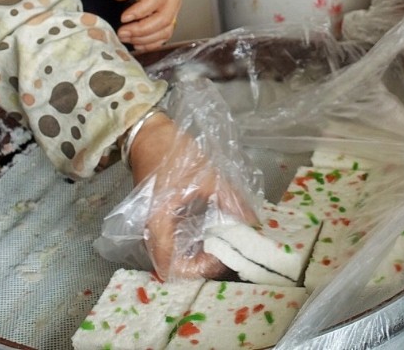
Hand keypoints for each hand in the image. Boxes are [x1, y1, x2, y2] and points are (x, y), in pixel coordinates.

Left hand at [114, 0, 183, 51]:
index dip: (142, 10)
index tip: (123, 17)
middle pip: (165, 17)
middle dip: (142, 29)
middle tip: (122, 32)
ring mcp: (175, 4)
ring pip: (166, 28)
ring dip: (146, 37)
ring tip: (126, 37)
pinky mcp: (170, 13)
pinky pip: (166, 33)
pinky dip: (153, 42)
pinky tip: (137, 43)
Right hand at [130, 114, 255, 278]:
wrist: (150, 135)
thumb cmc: (176, 154)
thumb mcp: (210, 176)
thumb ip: (232, 202)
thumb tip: (253, 224)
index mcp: (159, 225)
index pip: (176, 268)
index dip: (203, 268)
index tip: (225, 253)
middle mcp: (152, 234)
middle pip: (177, 266)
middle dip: (206, 263)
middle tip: (231, 250)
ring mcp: (154, 228)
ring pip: (177, 255)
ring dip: (200, 254)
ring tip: (226, 242)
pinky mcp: (159, 221)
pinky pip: (176, 242)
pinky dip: (195, 242)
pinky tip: (215, 231)